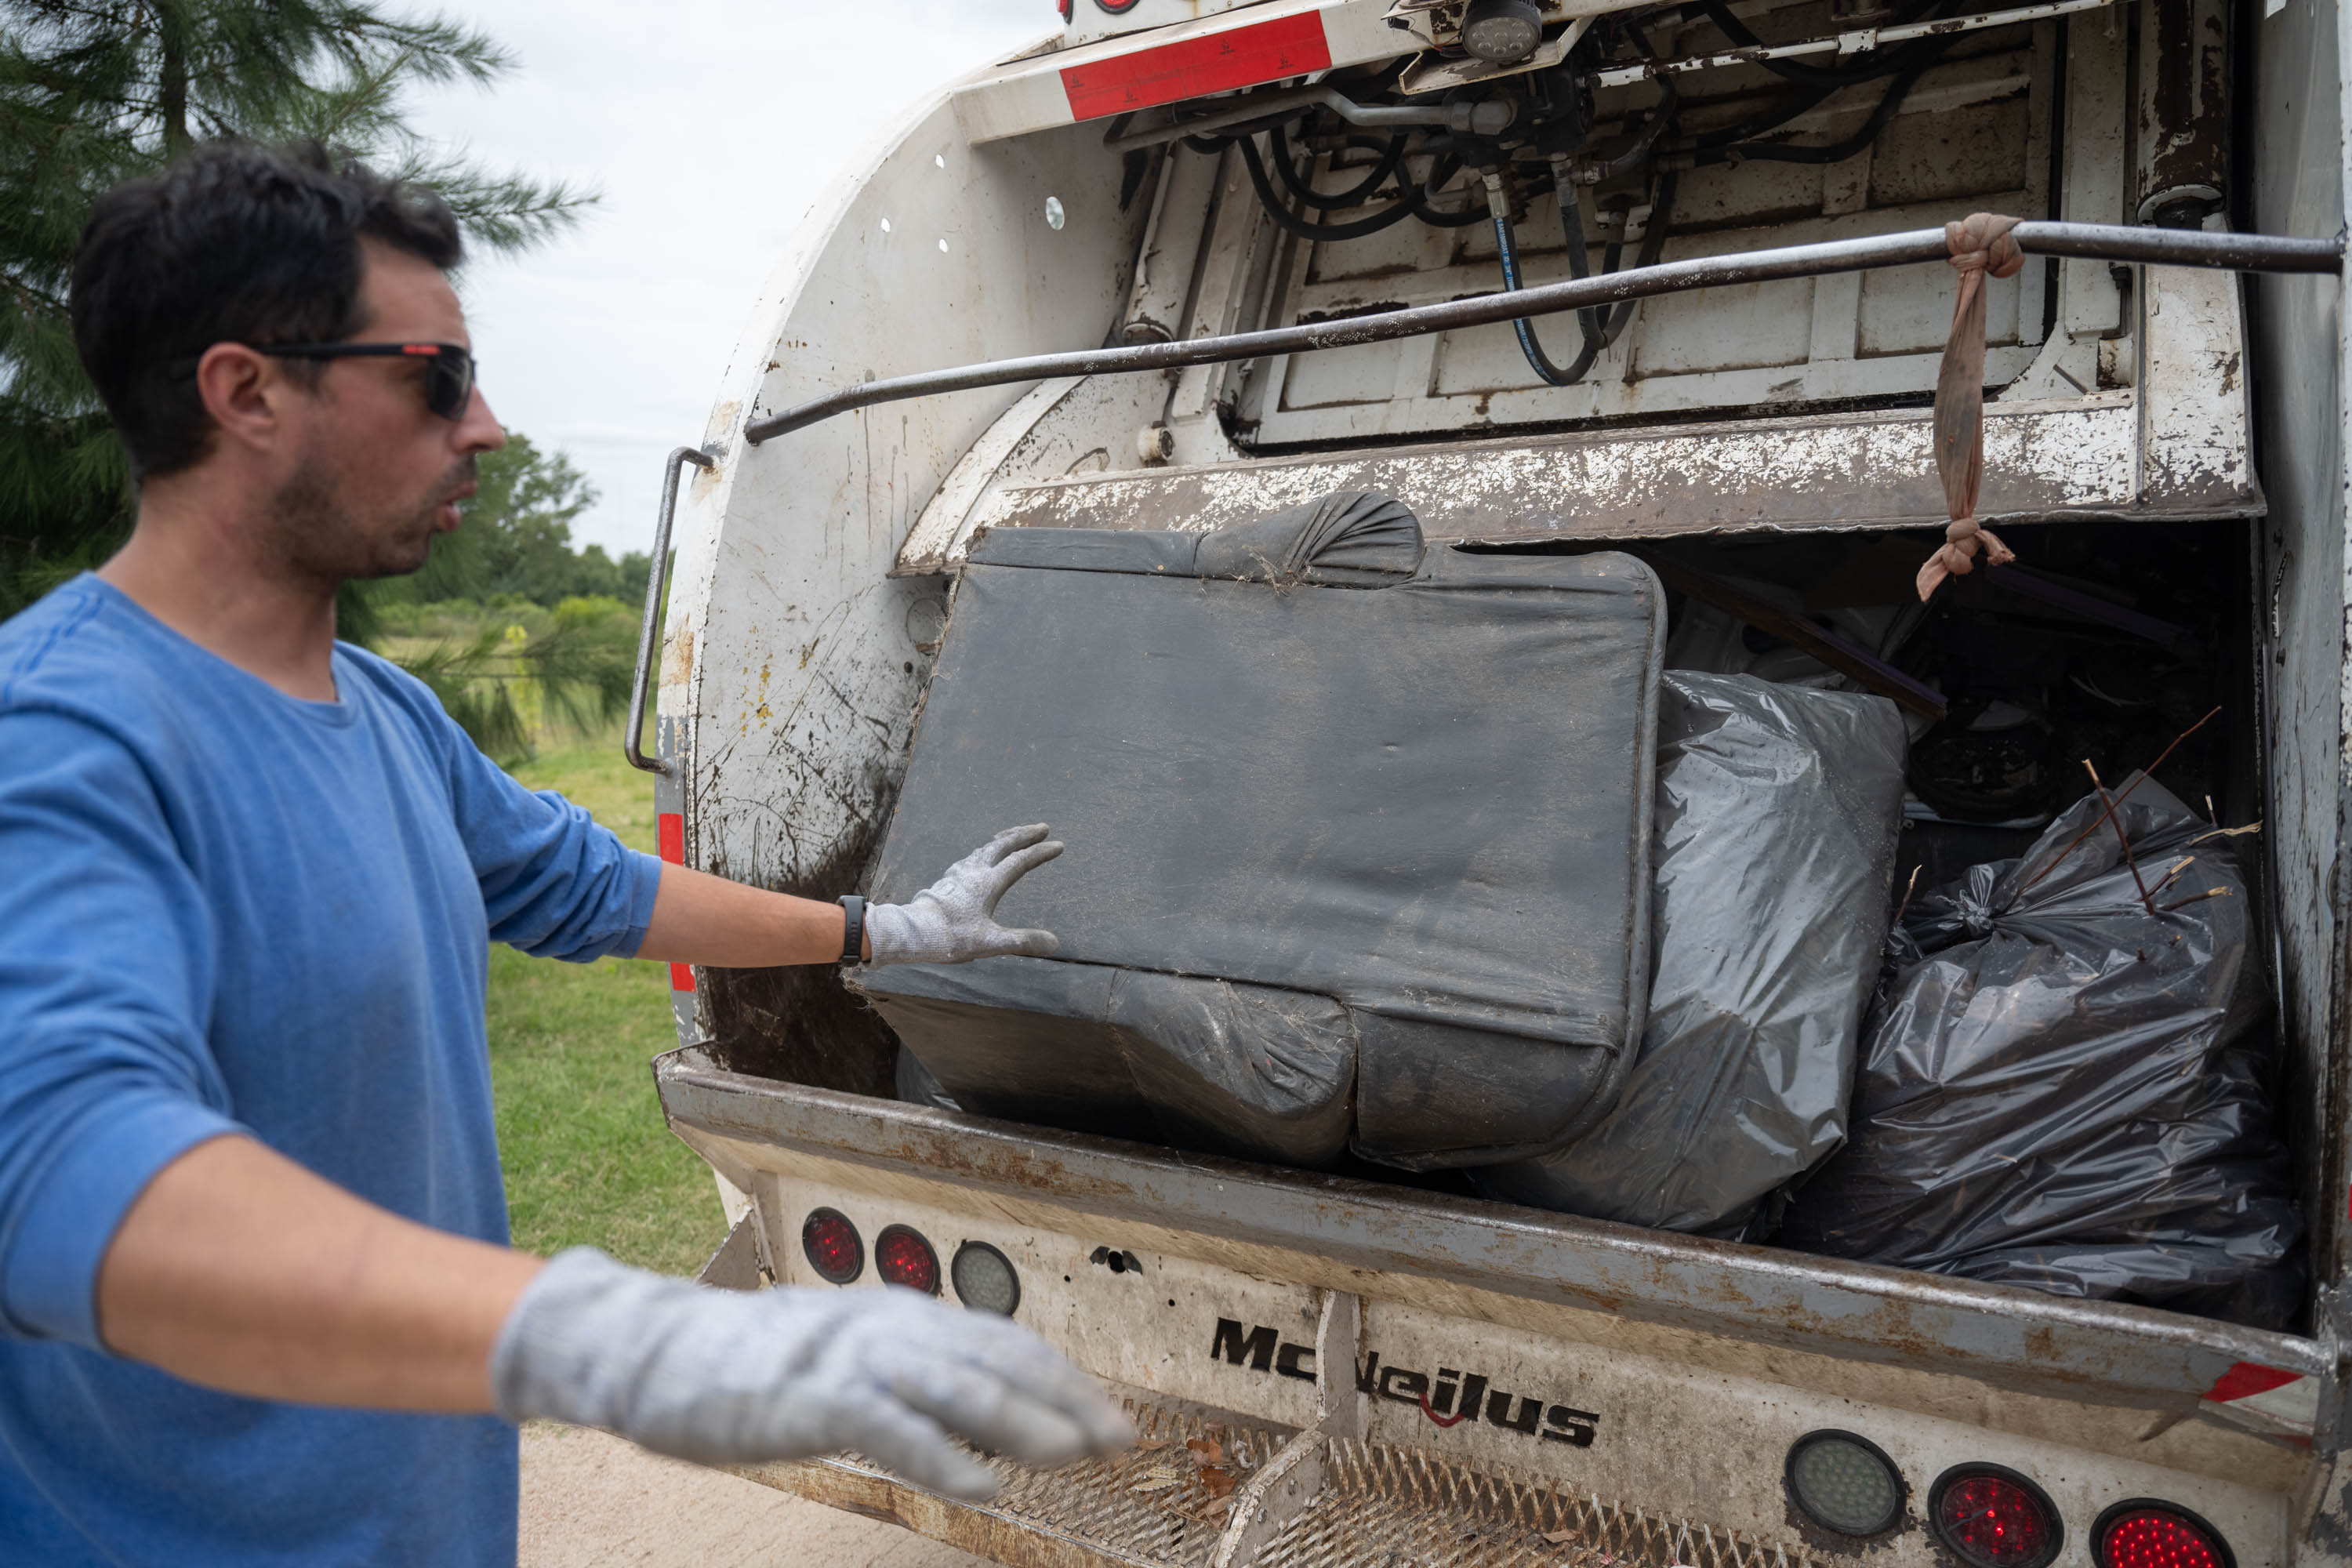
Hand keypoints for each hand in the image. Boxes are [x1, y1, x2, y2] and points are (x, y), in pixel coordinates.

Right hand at [492, 1249, 1132, 1496]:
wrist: (657, 1353)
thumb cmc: (753, 1366)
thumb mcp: (849, 1364)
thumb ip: (912, 1382)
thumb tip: (985, 1418)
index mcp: (900, 1318)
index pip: (1003, 1344)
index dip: (1063, 1381)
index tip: (1112, 1419)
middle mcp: (888, 1326)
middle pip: (998, 1359)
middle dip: (1066, 1399)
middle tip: (1120, 1439)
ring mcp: (851, 1358)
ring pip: (959, 1385)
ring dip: (1025, 1420)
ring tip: (1077, 1455)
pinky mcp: (812, 1396)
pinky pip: (892, 1425)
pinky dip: (943, 1452)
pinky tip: (984, 1483)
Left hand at [867, 824, 1062, 965]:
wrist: (912, 931)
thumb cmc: (950, 937)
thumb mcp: (990, 942)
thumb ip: (1022, 941)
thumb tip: (1054, 943)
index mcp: (988, 883)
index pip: (1020, 861)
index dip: (1041, 852)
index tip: (1059, 845)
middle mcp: (974, 871)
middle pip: (1003, 845)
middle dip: (1025, 834)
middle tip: (1042, 827)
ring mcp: (959, 873)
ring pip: (985, 848)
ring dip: (1004, 839)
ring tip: (1013, 836)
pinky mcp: (947, 880)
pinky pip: (972, 856)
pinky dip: (986, 850)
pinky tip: (980, 858)